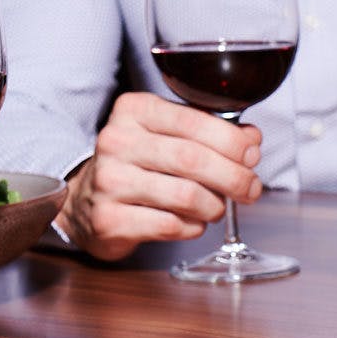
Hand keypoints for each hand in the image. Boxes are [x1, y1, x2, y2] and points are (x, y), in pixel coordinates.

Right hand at [55, 92, 263, 259]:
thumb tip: (251, 140)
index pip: (193, 121)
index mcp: (134, 110)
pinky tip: (192, 222)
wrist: (84, 202)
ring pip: (185, 195)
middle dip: (233, 177)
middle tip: (251, 189)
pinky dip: (192, 227)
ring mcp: (109, 182)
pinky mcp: (109, 219)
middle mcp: (117, 141)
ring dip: (214, 206)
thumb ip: (210, 132)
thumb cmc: (137, 165)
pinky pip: (170, 225)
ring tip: (216, 207)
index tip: (252, 156)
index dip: (232, 141)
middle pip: (192, 159)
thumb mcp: (169, 136)